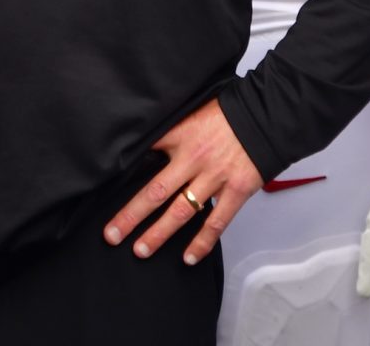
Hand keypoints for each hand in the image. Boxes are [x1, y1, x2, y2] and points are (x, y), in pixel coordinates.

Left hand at [102, 98, 263, 265]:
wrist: (266, 116)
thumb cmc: (228, 113)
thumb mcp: (192, 113)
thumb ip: (171, 131)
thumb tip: (145, 144)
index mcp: (180, 137)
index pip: (145, 154)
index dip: (124, 170)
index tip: (102, 189)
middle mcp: (194, 159)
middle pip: (155, 192)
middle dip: (131, 216)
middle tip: (112, 235)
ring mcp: (215, 178)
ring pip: (181, 212)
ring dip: (159, 234)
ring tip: (141, 250)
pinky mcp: (236, 190)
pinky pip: (216, 222)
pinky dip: (202, 242)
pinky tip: (188, 257)